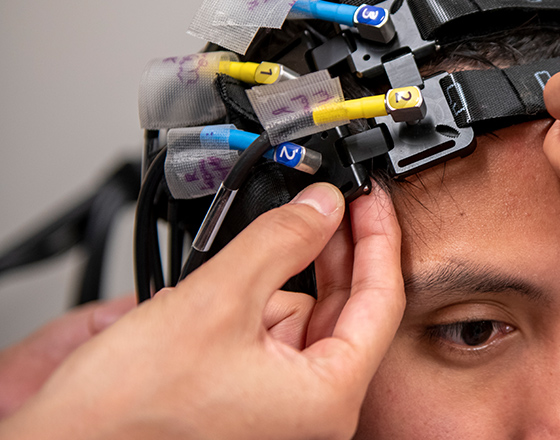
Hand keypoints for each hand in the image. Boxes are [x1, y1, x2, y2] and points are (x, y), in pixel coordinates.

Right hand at [0, 183, 403, 439]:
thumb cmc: (126, 411)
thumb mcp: (216, 300)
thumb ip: (280, 242)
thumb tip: (322, 206)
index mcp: (326, 397)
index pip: (380, 302)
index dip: (377, 240)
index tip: (370, 200)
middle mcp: (313, 411)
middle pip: (344, 309)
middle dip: (328, 255)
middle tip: (325, 203)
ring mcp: (282, 409)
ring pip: (303, 319)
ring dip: (281, 282)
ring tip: (246, 260)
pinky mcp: (250, 401)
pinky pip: (271, 338)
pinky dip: (255, 306)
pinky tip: (223, 294)